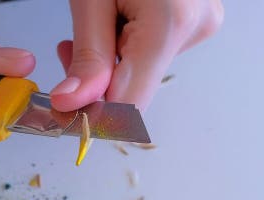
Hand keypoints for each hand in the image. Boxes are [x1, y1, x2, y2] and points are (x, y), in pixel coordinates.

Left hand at [50, 0, 222, 111]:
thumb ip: (87, 54)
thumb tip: (72, 104)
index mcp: (171, 21)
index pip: (130, 103)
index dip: (93, 115)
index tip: (62, 112)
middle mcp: (196, 27)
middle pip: (137, 87)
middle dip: (98, 81)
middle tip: (68, 50)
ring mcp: (202, 23)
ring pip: (145, 70)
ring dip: (111, 60)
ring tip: (96, 22)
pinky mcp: (198, 19)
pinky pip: (155, 51)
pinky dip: (127, 46)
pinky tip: (116, 20)